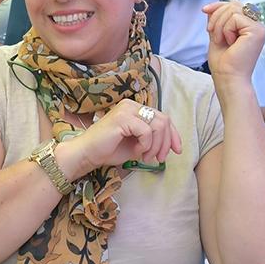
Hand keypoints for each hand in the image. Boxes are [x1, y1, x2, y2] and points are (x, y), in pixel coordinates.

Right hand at [64, 99, 182, 174]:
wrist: (87, 154)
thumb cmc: (108, 150)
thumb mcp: (137, 145)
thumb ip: (152, 140)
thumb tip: (171, 144)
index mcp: (134, 108)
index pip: (162, 118)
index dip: (173, 135)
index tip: (177, 151)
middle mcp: (131, 105)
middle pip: (164, 120)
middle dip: (166, 142)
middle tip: (159, 158)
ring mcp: (127, 109)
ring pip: (158, 125)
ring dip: (157, 145)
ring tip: (147, 157)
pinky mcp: (123, 118)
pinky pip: (147, 131)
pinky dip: (146, 145)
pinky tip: (137, 151)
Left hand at [203, 0, 264, 81]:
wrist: (227, 77)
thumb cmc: (224, 63)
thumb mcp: (217, 34)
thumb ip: (217, 20)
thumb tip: (212, 7)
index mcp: (249, 27)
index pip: (234, 5)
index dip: (218, 5)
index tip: (204, 10)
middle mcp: (257, 26)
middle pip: (234, 4)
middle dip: (217, 16)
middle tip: (213, 33)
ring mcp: (259, 28)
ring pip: (233, 9)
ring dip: (220, 24)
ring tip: (221, 40)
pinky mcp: (257, 31)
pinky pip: (235, 18)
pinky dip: (226, 29)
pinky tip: (230, 42)